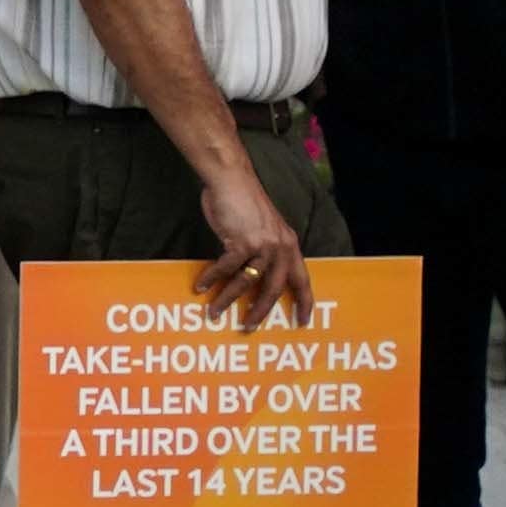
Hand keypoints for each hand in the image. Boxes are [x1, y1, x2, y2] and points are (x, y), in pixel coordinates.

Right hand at [186, 164, 316, 324]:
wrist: (231, 179)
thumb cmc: (243, 201)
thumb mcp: (265, 228)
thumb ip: (266, 249)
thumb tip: (254, 273)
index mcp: (289, 245)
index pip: (302, 280)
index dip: (305, 302)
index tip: (303, 321)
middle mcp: (280, 247)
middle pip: (274, 288)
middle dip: (260, 311)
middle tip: (248, 327)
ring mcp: (262, 244)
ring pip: (246, 281)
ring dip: (227, 298)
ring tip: (214, 311)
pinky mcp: (241, 241)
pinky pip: (226, 267)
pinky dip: (211, 278)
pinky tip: (200, 286)